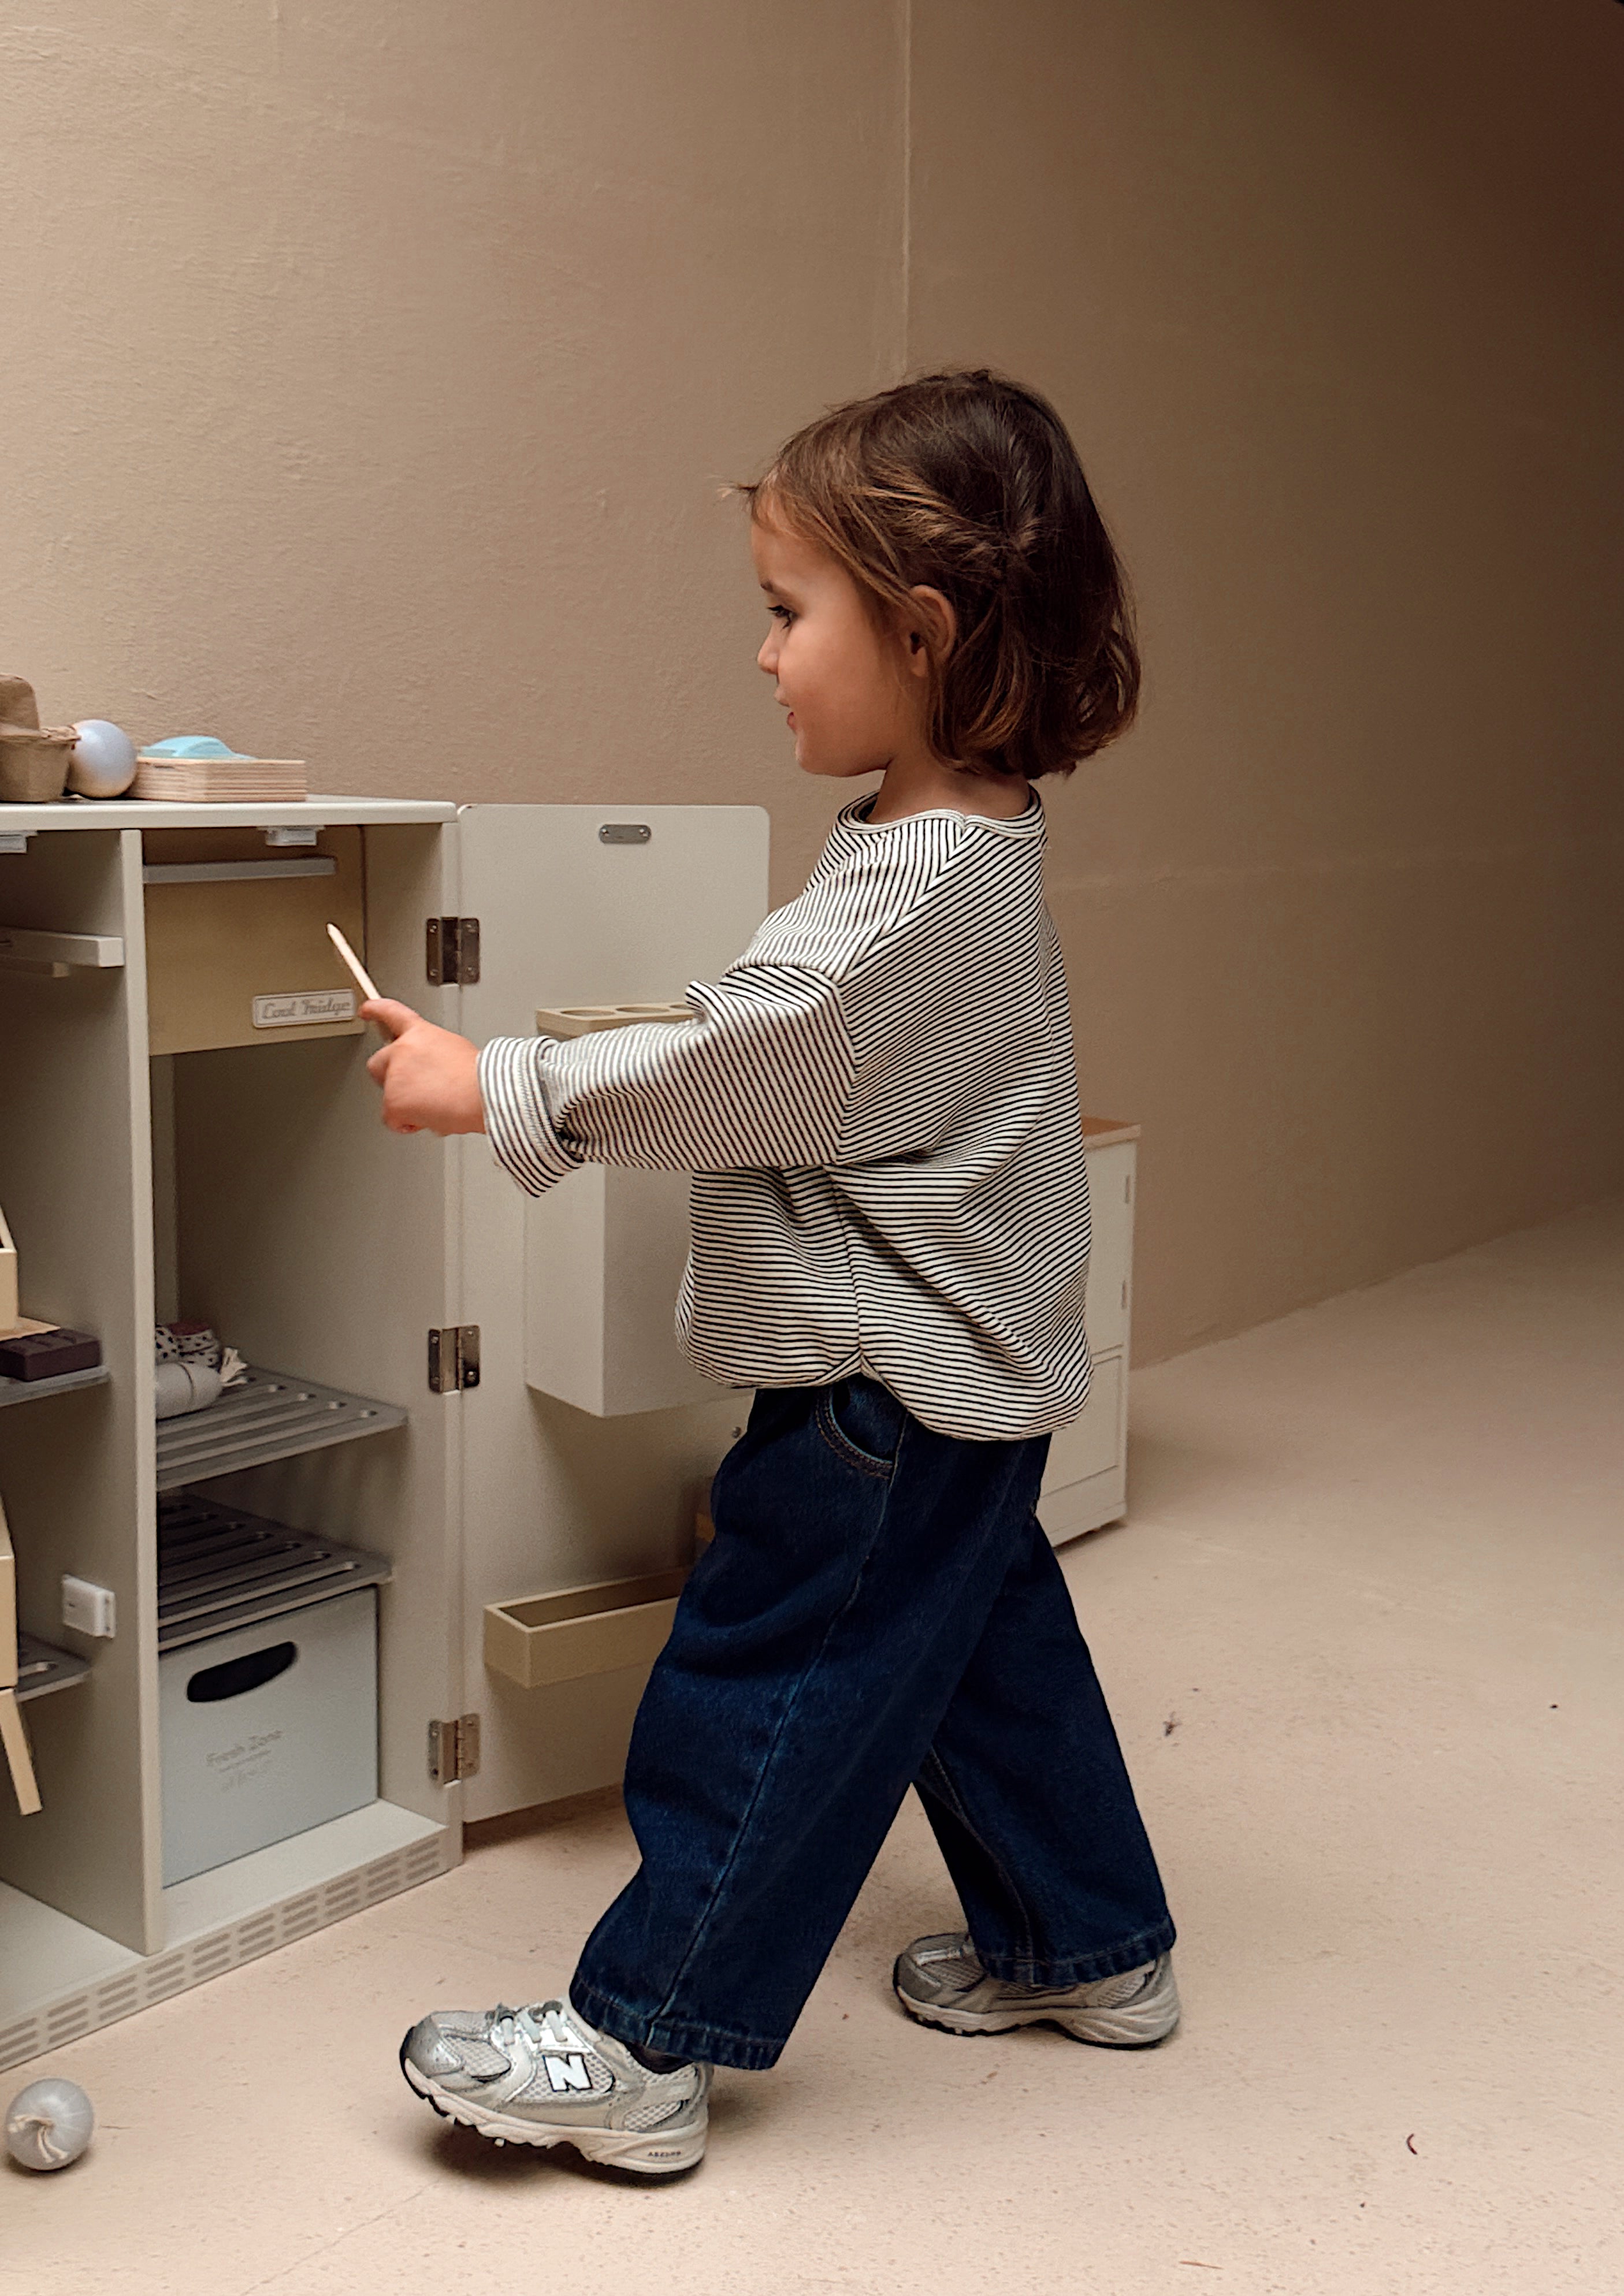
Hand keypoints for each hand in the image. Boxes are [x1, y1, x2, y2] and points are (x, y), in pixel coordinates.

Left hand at [362, 1000, 485, 1136]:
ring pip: (388, 1096)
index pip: (391, 1013)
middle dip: (390, 1078)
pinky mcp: (392, 1101)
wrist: (483, 1094)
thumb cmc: (478, 1077)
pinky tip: (429, 1117)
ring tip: (435, 1105)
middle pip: (378, 1063)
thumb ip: (432, 1054)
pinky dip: (408, 1123)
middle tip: (411, 1089)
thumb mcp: (455, 1050)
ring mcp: (395, 1076)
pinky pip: (392, 1119)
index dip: (376, 1010)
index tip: (367, 1009)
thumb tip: (428, 1068)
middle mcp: (403, 1050)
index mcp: (420, 1033)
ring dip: (406, 1104)